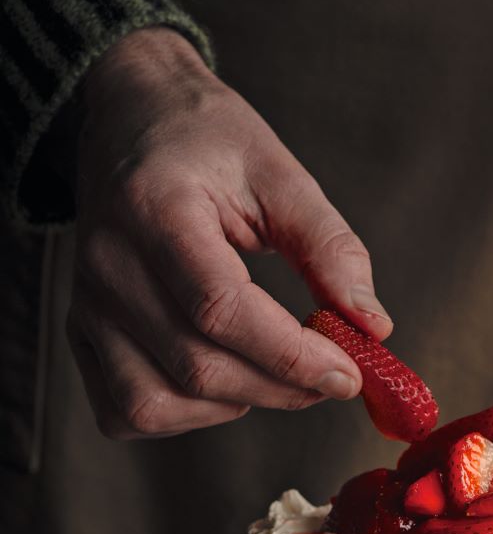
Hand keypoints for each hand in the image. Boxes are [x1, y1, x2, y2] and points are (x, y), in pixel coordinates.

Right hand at [69, 28, 390, 437]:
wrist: (129, 117)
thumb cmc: (206, 140)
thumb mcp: (279, 172)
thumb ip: (330, 247)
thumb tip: (372, 325)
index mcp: (154, 208)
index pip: (220, 309)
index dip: (292, 355)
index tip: (349, 373)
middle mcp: (107, 264)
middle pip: (196, 366)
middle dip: (280, 387)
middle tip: (331, 376)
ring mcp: (86, 305)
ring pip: (155, 403)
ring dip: (232, 406)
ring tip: (272, 370)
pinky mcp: (80, 332)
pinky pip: (124, 412)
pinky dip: (182, 417)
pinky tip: (222, 384)